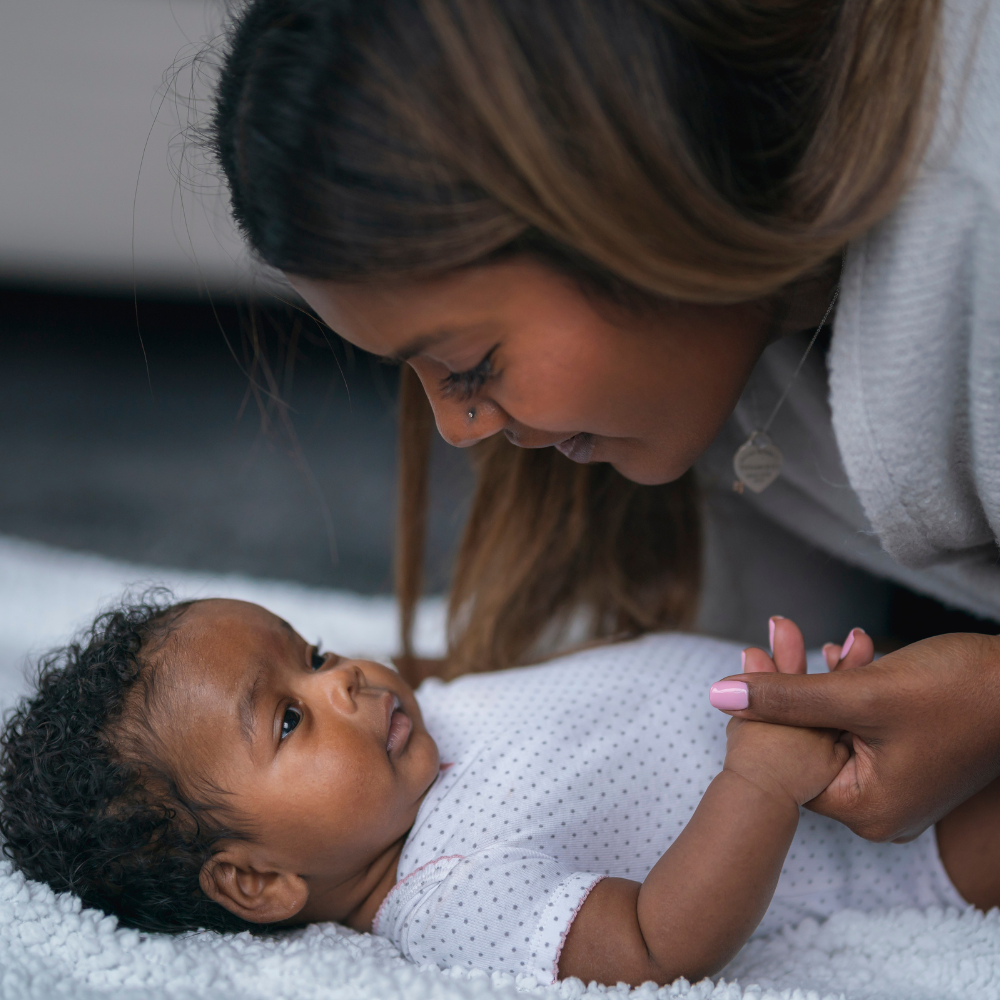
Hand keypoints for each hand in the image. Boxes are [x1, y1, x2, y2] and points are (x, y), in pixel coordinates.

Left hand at [711, 624, 999, 841]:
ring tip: (821, 638)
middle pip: (811, 741)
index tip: (750, 655)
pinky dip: (851, 689)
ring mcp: (898, 787)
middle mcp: (880, 810)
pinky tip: (849, 651)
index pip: (788, 761)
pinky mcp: (911, 760)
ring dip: (824, 680)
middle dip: (794, 685)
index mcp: (865, 809)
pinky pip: (862, 726)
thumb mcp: (861, 692)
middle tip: (777, 634)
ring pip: (835, 727)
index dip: (766, 708)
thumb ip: (787, 696)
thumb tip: (718, 695)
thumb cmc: (958, 691)